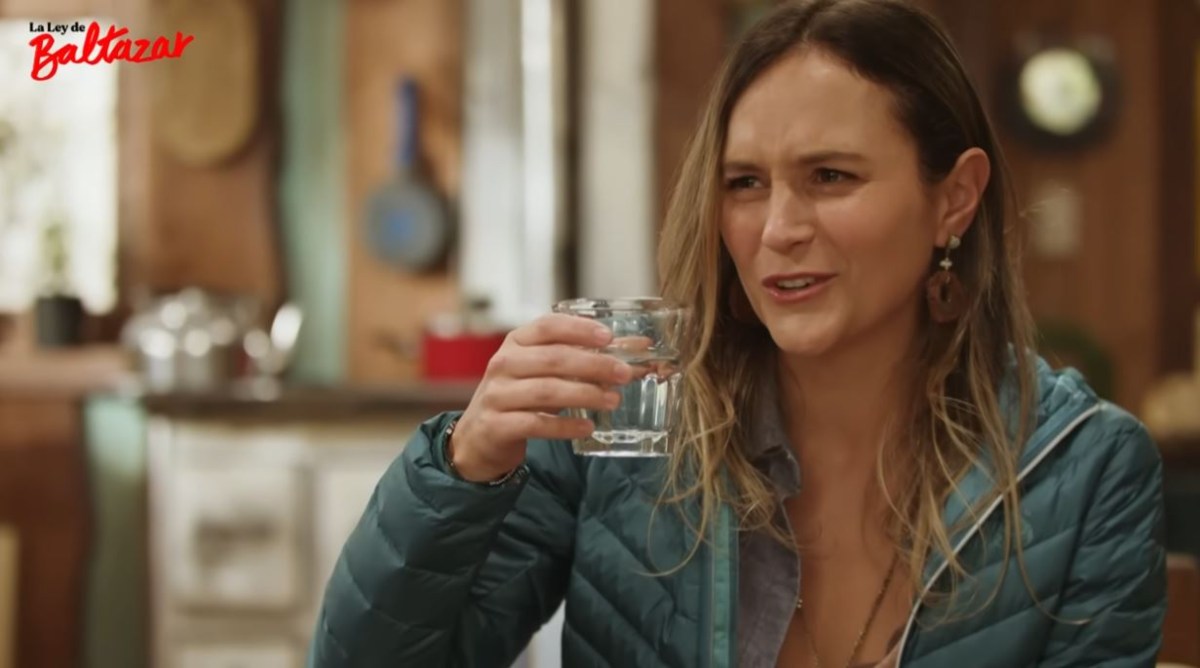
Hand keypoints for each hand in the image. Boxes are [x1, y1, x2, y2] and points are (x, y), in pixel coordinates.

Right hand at [448, 313, 633, 481]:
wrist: (479, 436)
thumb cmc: (520, 395)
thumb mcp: (543, 371)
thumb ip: (582, 359)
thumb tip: (637, 349)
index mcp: (516, 342)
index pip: (547, 326)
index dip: (578, 329)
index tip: (608, 337)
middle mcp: (504, 364)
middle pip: (553, 359)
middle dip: (593, 365)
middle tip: (624, 374)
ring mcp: (497, 395)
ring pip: (546, 391)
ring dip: (584, 395)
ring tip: (613, 400)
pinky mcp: (497, 425)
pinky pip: (536, 423)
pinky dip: (565, 427)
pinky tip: (588, 427)